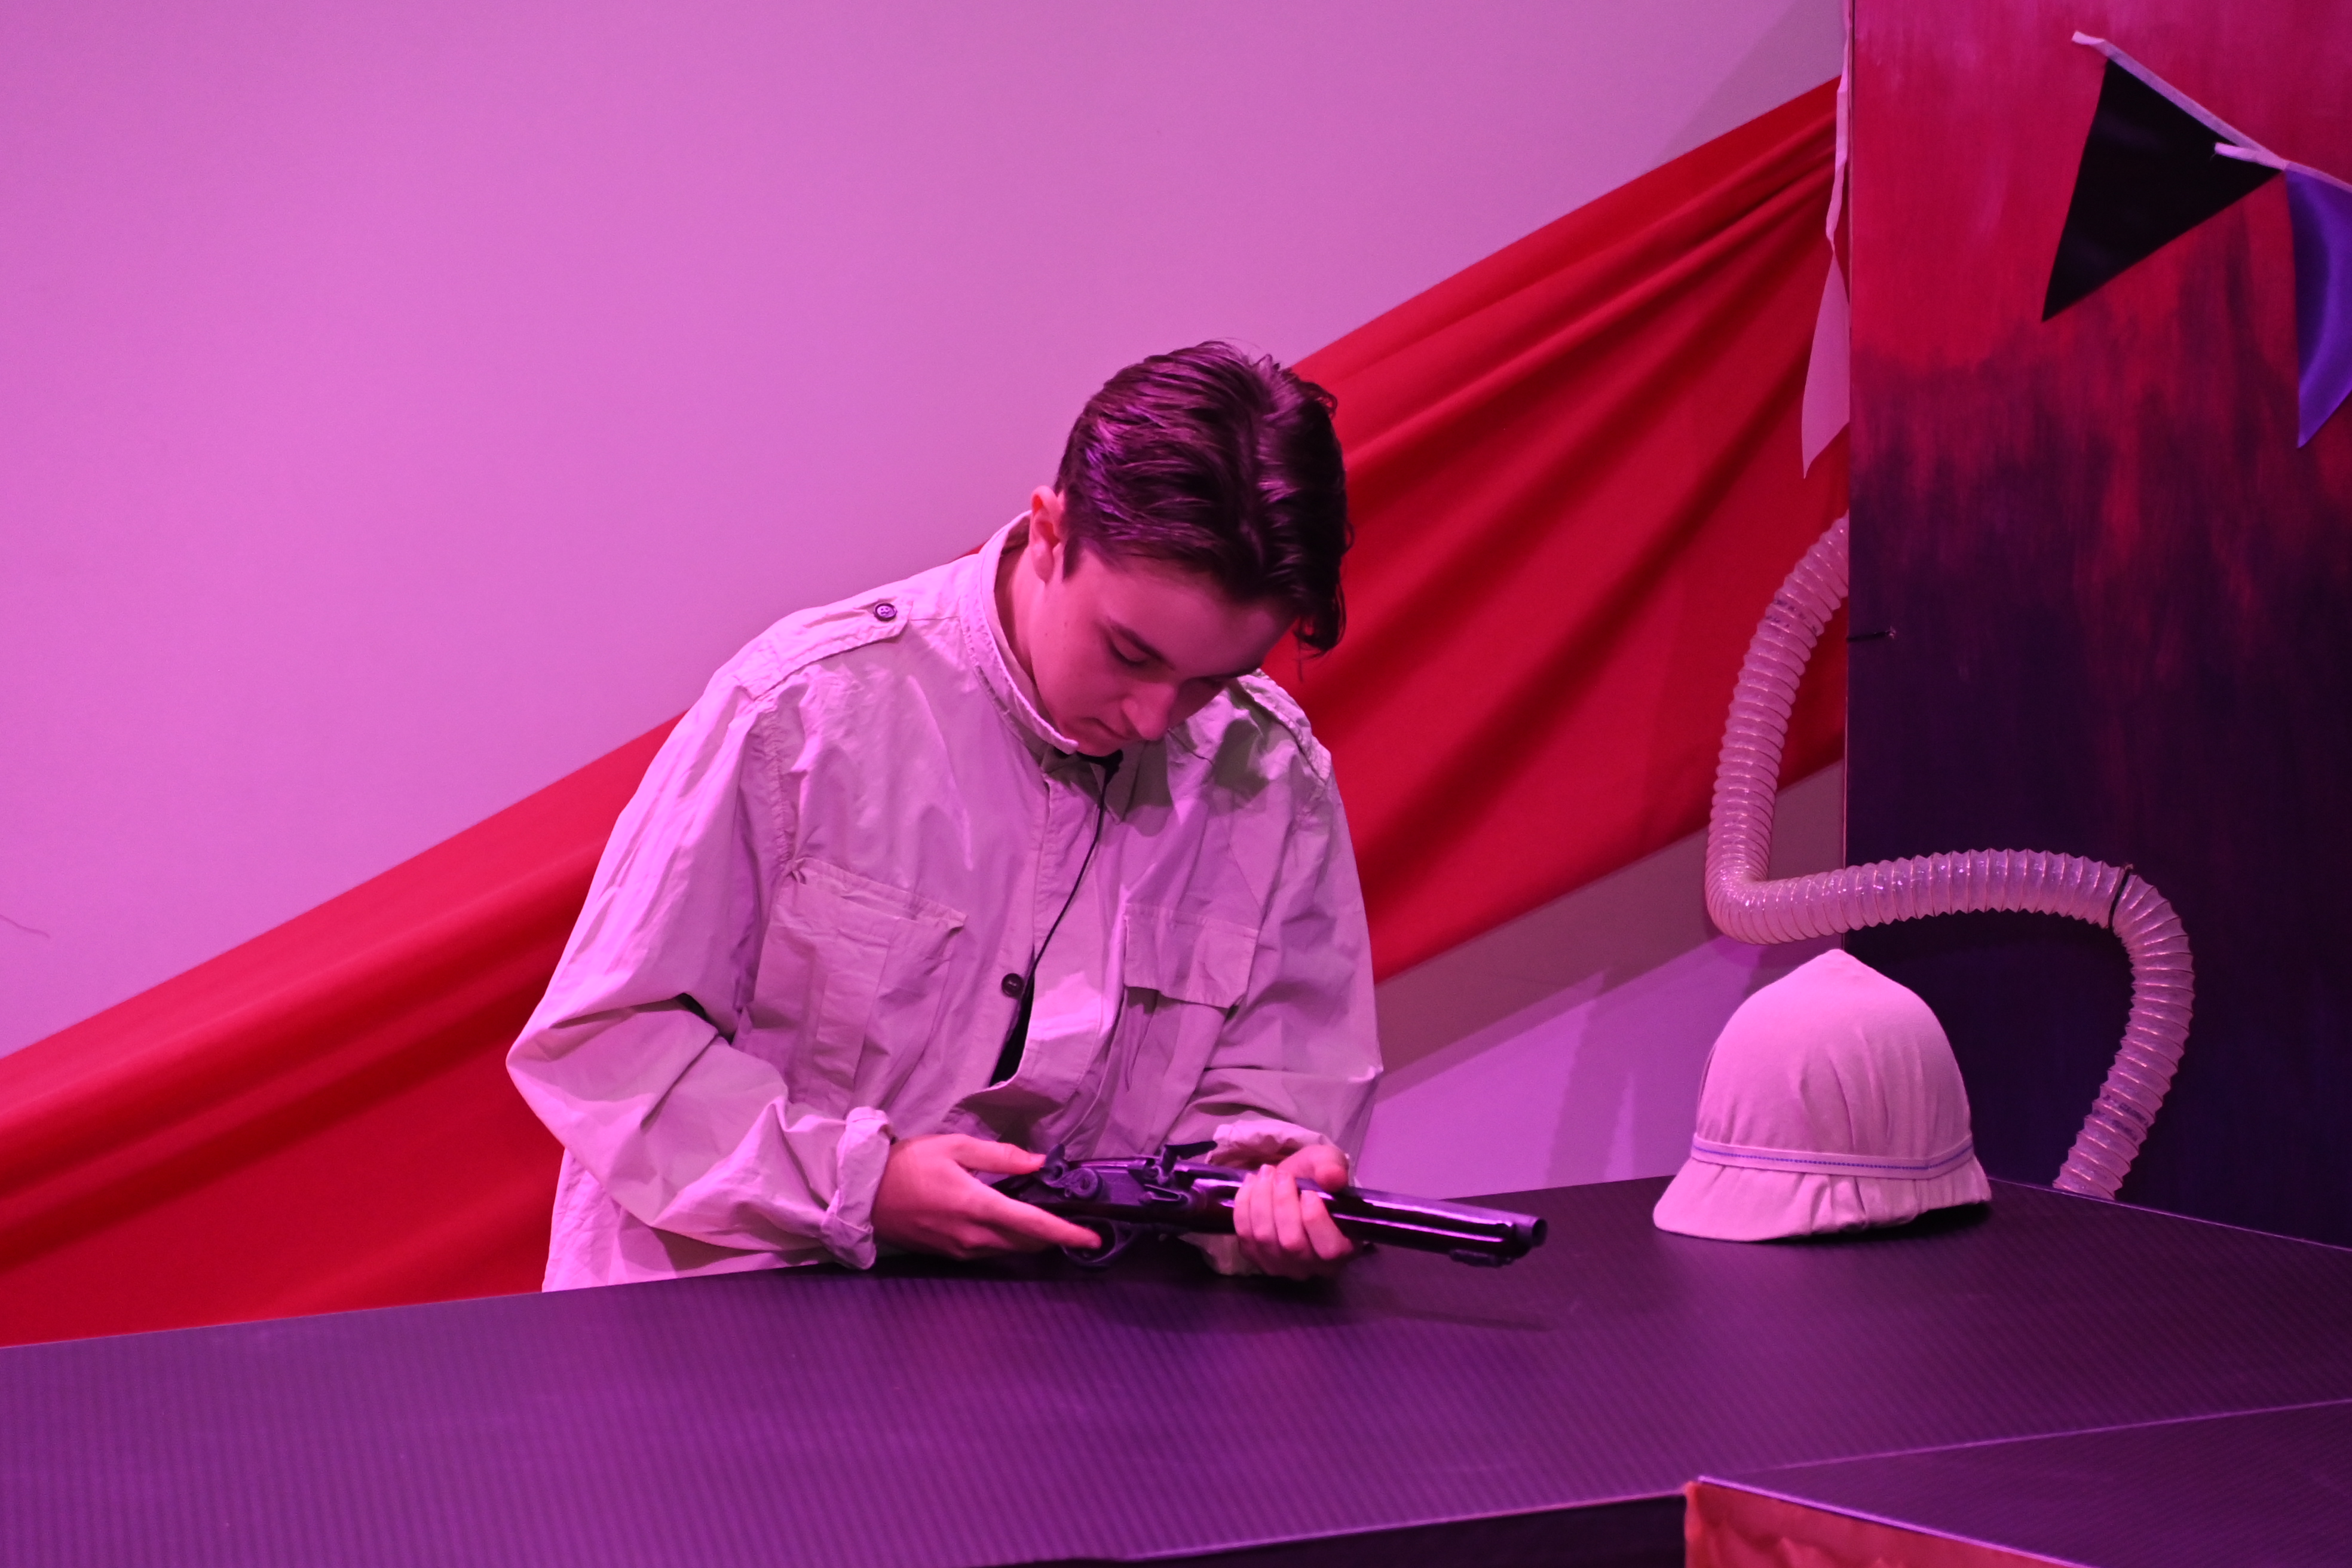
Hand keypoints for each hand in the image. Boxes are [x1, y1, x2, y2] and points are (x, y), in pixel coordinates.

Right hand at [873, 1134, 1101, 1259]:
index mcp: (977, 1206)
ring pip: (1011, 1248)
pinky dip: (1009, 1239)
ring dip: (1032, 1237)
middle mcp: (974, 1236)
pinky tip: (1010, 1222)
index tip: (1093, 1238)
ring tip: (1045, 1216)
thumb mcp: (955, 1147)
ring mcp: (962, 1250)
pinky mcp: (951, 1255)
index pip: (1034, 1225)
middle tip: (1074, 1217)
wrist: (865, 1195)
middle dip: (1055, 1234)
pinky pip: (991, 1250)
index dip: (1067, 1233)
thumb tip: (1039, 1164)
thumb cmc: (908, 1165)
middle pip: (1028, 1241)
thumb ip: (1001, 1157)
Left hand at [1230, 1143, 1355, 1279]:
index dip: (1316, 1220)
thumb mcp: (1329, 1163)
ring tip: (1266, 1174)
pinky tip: (1251, 1184)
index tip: (1308, 1192)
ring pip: (1265, 1238)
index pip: (1330, 1250)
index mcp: (1343, 1248)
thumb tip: (1332, 1177)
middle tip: (1282, 1174)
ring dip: (1261, 1200)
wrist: (1290, 1184)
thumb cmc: (1316, 1178)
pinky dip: (1244, 1205)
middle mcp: (1312, 1265)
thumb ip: (1332, 1168)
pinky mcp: (1256, 1257)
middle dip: (1283, 1203)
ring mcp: (1282, 1266)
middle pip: (1292, 1243)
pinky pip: (1245, 1235)